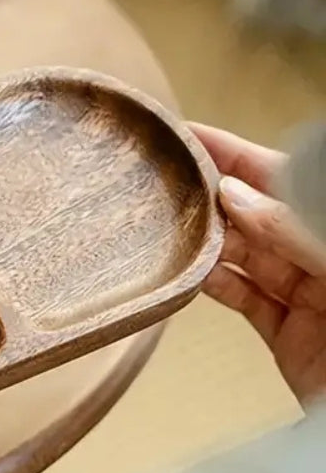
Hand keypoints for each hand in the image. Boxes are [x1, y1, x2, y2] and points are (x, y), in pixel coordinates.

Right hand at [190, 123, 325, 407]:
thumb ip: (293, 228)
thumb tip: (234, 196)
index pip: (284, 178)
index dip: (237, 154)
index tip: (190, 136)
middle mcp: (321, 256)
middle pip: (260, 214)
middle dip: (213, 195)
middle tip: (163, 178)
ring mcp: (308, 297)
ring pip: (245, 256)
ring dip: (205, 239)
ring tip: (163, 221)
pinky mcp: (287, 337)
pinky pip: (241, 300)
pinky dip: (209, 285)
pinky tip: (183, 270)